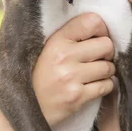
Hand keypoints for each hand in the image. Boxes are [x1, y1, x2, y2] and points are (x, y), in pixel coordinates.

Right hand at [32, 13, 115, 127]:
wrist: (22, 108)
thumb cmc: (38, 76)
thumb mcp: (47, 49)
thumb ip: (70, 36)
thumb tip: (101, 30)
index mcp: (56, 40)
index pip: (91, 22)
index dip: (102, 28)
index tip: (99, 37)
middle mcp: (64, 56)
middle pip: (106, 45)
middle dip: (107, 52)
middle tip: (99, 58)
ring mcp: (71, 77)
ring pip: (109, 67)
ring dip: (106, 71)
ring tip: (94, 73)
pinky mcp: (77, 97)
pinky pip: (106, 86)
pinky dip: (105, 86)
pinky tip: (93, 86)